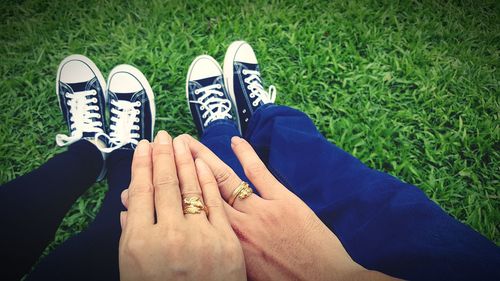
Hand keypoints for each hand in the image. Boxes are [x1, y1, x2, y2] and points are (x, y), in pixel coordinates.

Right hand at [119, 131, 245, 280]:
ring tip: (180, 140)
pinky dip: (208, 180)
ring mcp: (200, 237)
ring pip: (191, 187)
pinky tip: (202, 162)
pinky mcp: (228, 241)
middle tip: (161, 135)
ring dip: (184, 160)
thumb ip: (132, 240)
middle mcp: (169, 236)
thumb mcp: (136, 273)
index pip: (141, 193)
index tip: (143, 147)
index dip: (142, 166)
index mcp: (140, 245)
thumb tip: (127, 210)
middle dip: (162, 156)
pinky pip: (216, 202)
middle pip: (164, 185)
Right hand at [181, 134, 398, 280]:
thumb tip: (209, 244)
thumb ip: (226, 254)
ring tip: (187, 142)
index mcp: (227, 245)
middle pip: (202, 190)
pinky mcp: (282, 200)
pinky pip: (259, 173)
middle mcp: (237, 226)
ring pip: (224, 178)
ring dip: (205, 157)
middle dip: (181, 168)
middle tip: (166, 150)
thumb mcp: (246, 274)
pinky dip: (246, 155)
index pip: (193, 214)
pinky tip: (235, 141)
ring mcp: (260, 210)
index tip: (158, 181)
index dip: (174, 195)